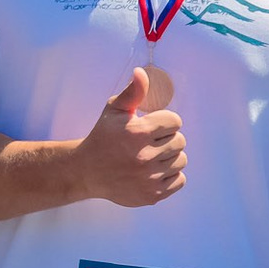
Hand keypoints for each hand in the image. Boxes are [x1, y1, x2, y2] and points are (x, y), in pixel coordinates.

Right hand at [72, 69, 186, 206]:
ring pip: (181, 161)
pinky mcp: (153, 194)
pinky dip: (171, 175)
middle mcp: (145, 156)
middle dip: (167, 139)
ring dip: (170, 157)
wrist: (87, 171)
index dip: (164, 122)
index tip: (151, 126)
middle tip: (150, 142)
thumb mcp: (114, 110)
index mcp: (138, 133)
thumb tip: (142, 73)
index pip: (175, 121)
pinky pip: (180, 180)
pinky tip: (154, 170)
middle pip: (180, 141)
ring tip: (152, 156)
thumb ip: (133, 92)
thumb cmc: (103, 137)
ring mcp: (150, 177)